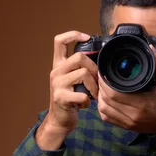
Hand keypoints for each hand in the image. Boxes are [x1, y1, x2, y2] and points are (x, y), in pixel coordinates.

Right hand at [36, 31, 98, 149]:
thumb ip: (81, 68)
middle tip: (97, 82)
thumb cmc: (71, 99)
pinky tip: (84, 105)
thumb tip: (100, 59)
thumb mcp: (73, 80)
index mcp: (58, 65)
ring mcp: (57, 84)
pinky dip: (88, 102)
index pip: (59, 41)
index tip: (86, 37)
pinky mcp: (60, 97)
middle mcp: (56, 71)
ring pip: (83, 74)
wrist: (60, 120)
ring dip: (93, 86)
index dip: (73, 34)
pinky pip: (82, 95)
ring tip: (93, 95)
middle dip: (94, 69)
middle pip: (79, 57)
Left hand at [97, 45, 155, 144]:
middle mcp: (133, 115)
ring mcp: (129, 123)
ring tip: (102, 86)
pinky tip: (105, 99)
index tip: (103, 72)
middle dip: (100, 87)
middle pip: (106, 101)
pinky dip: (103, 108)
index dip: (104, 82)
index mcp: (142, 104)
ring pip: (104, 110)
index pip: (114, 94)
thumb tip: (151, 49)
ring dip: (100, 97)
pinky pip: (107, 118)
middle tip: (101, 76)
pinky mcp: (126, 127)